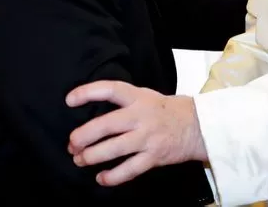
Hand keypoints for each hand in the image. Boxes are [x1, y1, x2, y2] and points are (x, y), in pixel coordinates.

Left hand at [66, 81, 206, 185]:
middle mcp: (142, 116)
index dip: (88, 93)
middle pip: (107, 124)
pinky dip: (112, 177)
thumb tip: (92, 116)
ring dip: (92, 156)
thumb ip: (124, 103)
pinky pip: (129, 169)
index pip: (111, 90)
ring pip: (114, 149)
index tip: (69, 100)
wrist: (198, 126)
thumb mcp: (147, 97)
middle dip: (84, 136)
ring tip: (80, 160)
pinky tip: (101, 178)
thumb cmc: (167, 111)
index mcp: (139, 97)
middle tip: (72, 144)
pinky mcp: (154, 157)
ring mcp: (148, 137)